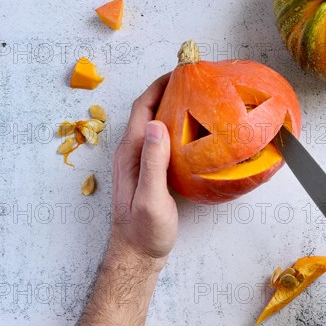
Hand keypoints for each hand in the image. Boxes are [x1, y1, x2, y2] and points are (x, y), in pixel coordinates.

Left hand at [110, 73, 177, 266]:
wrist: (137, 253)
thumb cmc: (145, 230)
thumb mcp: (151, 198)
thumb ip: (152, 162)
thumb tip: (155, 123)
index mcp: (130, 153)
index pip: (142, 108)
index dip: (158, 86)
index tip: (180, 72)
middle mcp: (131, 152)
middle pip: (146, 111)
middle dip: (167, 91)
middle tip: (193, 82)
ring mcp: (138, 161)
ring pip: (153, 123)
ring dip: (170, 106)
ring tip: (196, 99)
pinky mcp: (148, 170)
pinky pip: (159, 139)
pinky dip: (174, 126)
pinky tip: (191, 131)